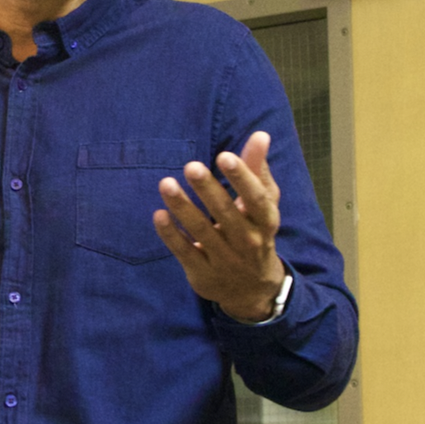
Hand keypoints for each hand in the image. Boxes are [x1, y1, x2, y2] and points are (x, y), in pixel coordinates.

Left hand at [152, 132, 286, 322]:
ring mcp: (224, 260)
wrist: (252, 289)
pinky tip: (158, 214)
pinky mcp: (202, 273)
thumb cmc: (254, 232)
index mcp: (266, 222)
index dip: (242, 178)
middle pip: (226, 214)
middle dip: (208, 190)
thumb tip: (260, 134)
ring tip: (166, 183)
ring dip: (183, 207)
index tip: (224, 156)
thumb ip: (257, 170)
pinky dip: (171, 234)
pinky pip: (184, 251)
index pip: (257, 199)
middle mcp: (248, 242)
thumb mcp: (262, 205)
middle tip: (191, 166)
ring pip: (201, 231)